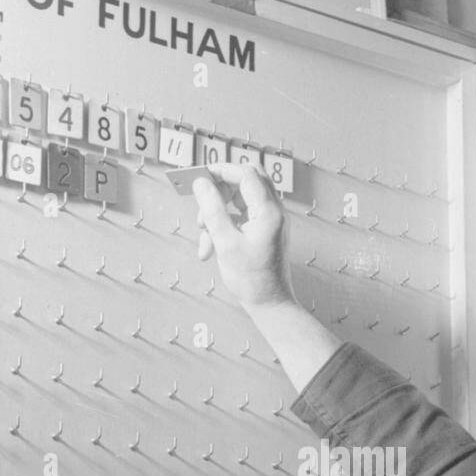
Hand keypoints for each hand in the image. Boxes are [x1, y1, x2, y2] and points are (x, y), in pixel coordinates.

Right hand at [193, 162, 294, 310]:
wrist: (270, 304)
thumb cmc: (251, 279)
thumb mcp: (225, 242)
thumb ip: (212, 209)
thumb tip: (201, 184)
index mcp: (269, 212)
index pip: (246, 174)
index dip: (222, 170)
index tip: (201, 176)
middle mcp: (274, 212)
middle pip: (247, 181)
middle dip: (221, 188)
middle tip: (203, 199)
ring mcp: (270, 221)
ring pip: (241, 200)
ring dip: (219, 212)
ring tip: (203, 234)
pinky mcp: (264, 231)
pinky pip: (242, 217)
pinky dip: (224, 226)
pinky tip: (210, 247)